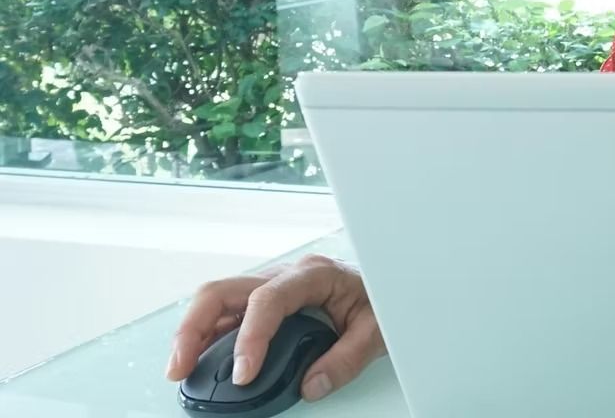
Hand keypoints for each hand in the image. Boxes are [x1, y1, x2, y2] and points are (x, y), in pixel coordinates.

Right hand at [164, 253, 385, 402]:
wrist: (389, 276)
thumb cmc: (382, 294)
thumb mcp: (377, 329)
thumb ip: (347, 358)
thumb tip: (312, 386)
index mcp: (313, 274)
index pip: (267, 301)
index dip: (249, 338)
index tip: (243, 374)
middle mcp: (286, 275)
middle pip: (224, 291)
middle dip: (193, 329)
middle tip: (180, 369)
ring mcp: (273, 285)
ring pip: (218, 300)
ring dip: (193, 333)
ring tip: (181, 370)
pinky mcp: (267, 300)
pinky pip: (229, 314)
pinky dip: (208, 336)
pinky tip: (201, 359)